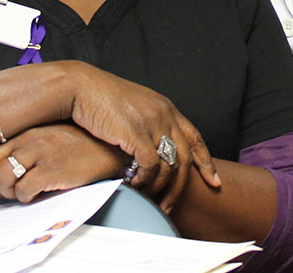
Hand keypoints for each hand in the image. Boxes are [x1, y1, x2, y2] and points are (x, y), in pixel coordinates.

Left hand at [0, 123, 124, 206]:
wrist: (110, 147)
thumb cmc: (78, 146)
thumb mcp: (46, 139)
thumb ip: (22, 150)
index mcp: (24, 131)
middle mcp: (28, 139)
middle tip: (0, 197)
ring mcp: (40, 152)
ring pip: (2, 180)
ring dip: (8, 194)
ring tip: (23, 194)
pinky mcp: (53, 168)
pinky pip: (24, 191)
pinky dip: (27, 199)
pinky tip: (40, 194)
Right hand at [64, 62, 219, 211]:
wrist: (79, 86)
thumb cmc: (98, 98)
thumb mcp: (132, 107)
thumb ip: (147, 125)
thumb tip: (150, 148)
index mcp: (165, 107)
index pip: (195, 137)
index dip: (206, 161)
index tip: (213, 181)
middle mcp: (164, 114)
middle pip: (186, 157)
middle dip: (182, 186)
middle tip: (172, 205)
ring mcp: (152, 123)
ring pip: (170, 166)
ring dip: (161, 189)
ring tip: (151, 202)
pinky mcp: (136, 133)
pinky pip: (150, 166)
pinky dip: (145, 181)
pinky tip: (135, 188)